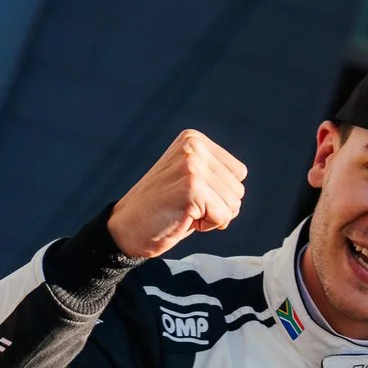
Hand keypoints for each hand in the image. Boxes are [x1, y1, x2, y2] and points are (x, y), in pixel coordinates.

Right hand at [108, 130, 247, 258]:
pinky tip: (183, 218)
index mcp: (194, 140)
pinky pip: (223, 216)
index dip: (219, 193)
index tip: (190, 195)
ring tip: (184, 211)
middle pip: (238, 189)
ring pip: (233, 204)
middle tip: (185, 206)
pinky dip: (207, 226)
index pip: (238, 173)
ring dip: (212, 216)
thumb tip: (241, 181)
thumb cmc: (161, 208)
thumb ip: (213, 172)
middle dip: (217, 206)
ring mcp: (193, 167)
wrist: (127, 227)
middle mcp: (194, 148)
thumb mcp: (188, 178)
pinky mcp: (192, 189)